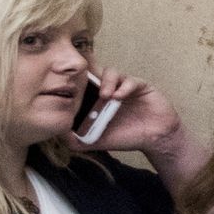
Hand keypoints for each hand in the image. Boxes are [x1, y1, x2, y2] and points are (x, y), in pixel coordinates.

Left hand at [64, 67, 184, 158]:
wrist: (155, 139)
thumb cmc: (127, 137)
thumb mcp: (97, 141)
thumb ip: (77, 140)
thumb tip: (57, 133)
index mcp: (96, 100)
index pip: (81, 84)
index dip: (74, 83)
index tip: (67, 89)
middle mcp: (109, 90)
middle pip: (94, 72)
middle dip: (88, 76)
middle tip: (83, 86)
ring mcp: (124, 86)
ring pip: (111, 72)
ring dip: (106, 82)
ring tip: (104, 96)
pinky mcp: (140, 85)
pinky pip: (130, 80)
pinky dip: (123, 86)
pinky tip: (119, 97)